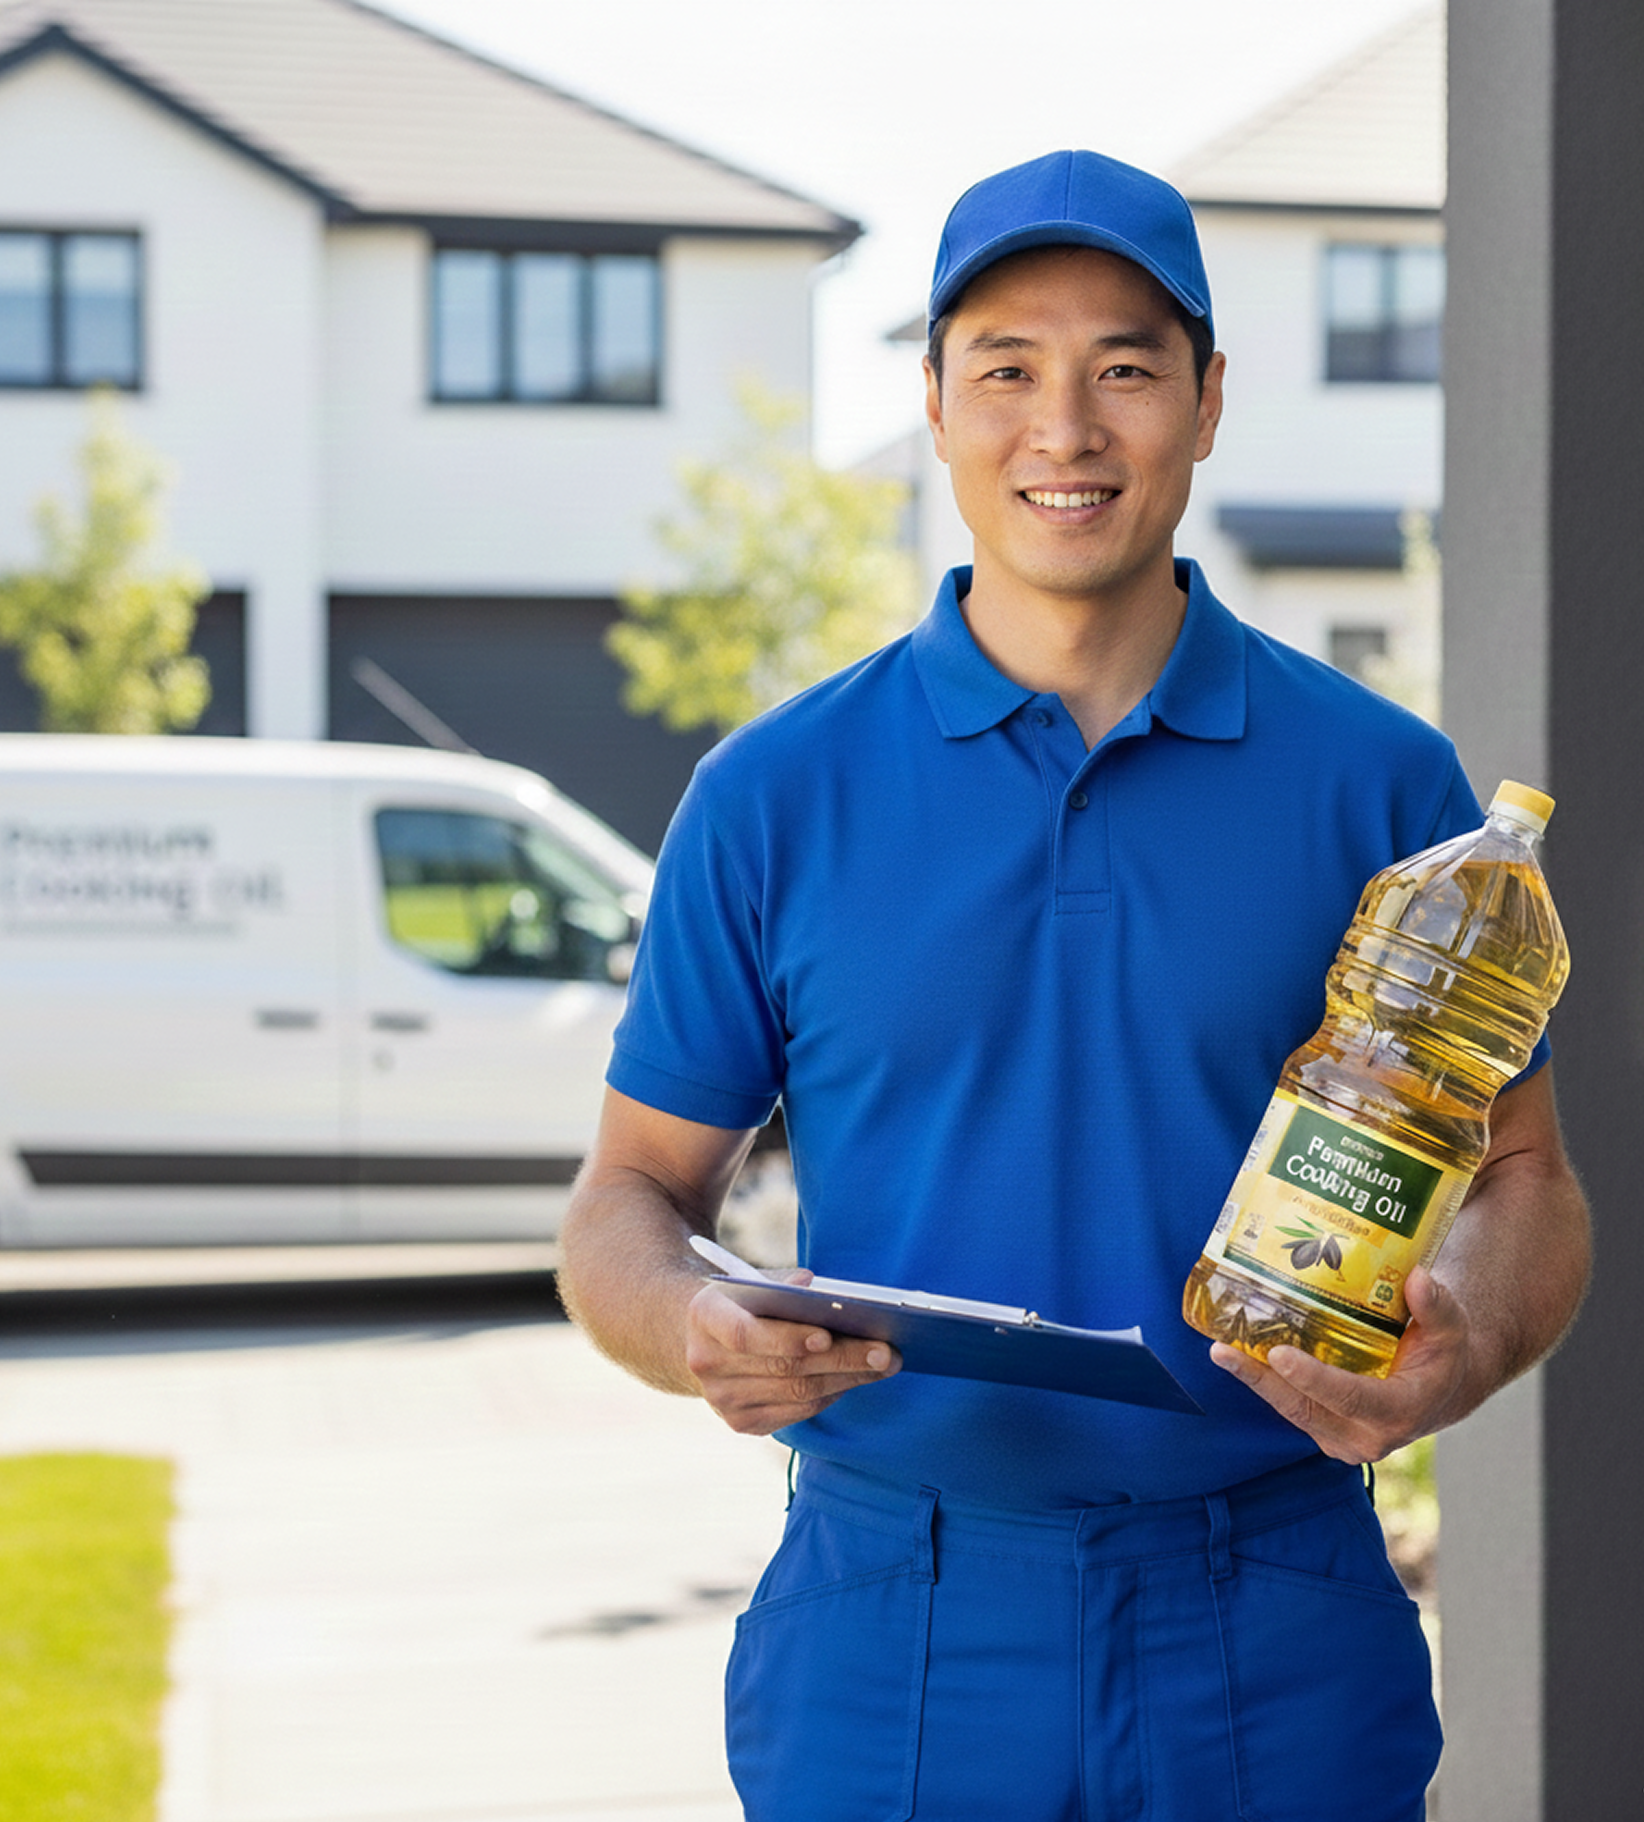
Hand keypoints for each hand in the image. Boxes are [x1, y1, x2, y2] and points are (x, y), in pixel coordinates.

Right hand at [684, 1270, 900, 1435]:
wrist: (702, 1338)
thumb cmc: (744, 1302)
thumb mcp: (754, 1282)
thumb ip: (783, 1284)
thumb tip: (817, 1289)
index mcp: (705, 1317)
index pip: (745, 1335)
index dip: (787, 1337)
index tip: (828, 1335)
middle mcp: (706, 1363)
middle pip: (783, 1367)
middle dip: (841, 1359)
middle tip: (885, 1351)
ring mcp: (721, 1400)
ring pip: (796, 1394)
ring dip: (846, 1379)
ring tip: (883, 1364)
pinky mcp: (741, 1422)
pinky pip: (796, 1412)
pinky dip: (830, 1394)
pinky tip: (853, 1378)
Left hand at [1209, 1268, 1473, 1463]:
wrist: (1440, 1388)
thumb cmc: (1443, 1353)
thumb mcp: (1450, 1328)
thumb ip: (1436, 1305)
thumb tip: (1418, 1279)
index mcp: (1400, 1411)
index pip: (1350, 1398)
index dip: (1313, 1378)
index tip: (1278, 1355)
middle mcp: (1367, 1435)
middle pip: (1304, 1409)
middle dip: (1261, 1381)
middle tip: (1224, 1351)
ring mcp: (1341, 1437)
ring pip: (1290, 1410)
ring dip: (1254, 1381)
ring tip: (1220, 1350)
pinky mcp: (1324, 1429)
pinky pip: (1289, 1406)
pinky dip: (1263, 1382)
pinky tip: (1236, 1353)